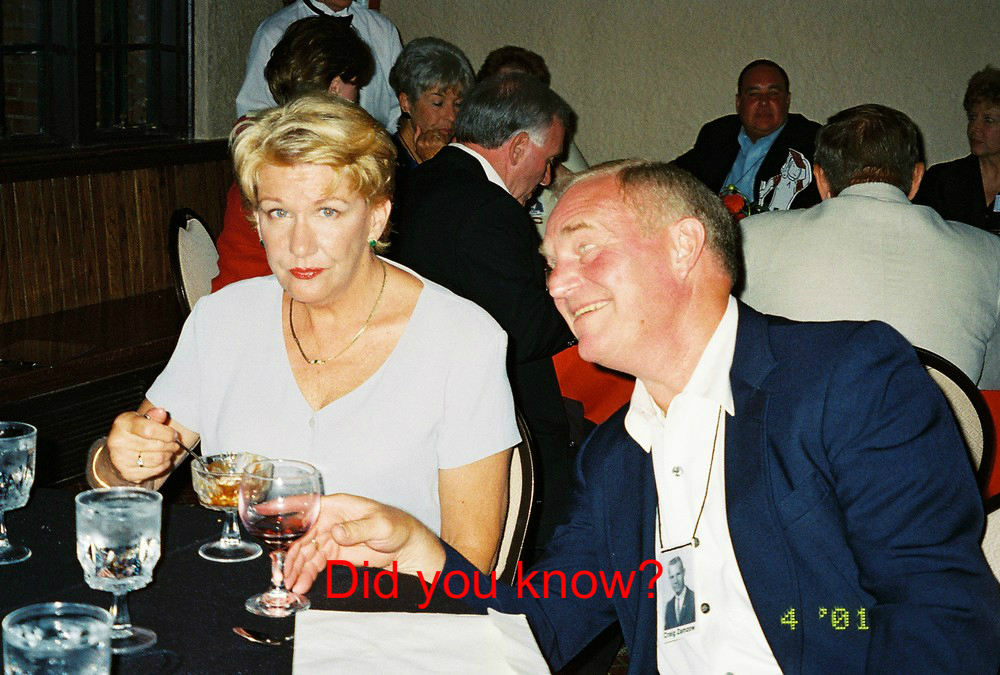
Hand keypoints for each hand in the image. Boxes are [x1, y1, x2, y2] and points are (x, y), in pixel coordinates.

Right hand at [106, 407, 183, 482]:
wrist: (117, 452)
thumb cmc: (134, 432)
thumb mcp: (141, 419)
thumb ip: (153, 416)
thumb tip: (162, 412)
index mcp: (123, 424)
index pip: (150, 430)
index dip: (167, 433)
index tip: (174, 435)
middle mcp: (118, 442)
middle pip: (157, 446)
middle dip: (171, 445)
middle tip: (175, 444)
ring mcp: (121, 459)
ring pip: (157, 459)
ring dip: (168, 455)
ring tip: (169, 451)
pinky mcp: (127, 473)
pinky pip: (154, 471)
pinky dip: (163, 465)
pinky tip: (162, 460)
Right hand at [284, 494, 444, 593]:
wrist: (406, 547)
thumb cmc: (396, 526)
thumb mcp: (380, 525)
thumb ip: (358, 529)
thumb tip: (336, 532)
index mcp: (338, 506)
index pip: (307, 504)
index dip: (285, 506)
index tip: (265, 510)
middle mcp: (329, 520)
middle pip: (301, 536)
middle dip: (290, 555)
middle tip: (283, 574)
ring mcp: (329, 538)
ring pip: (305, 553)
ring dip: (296, 569)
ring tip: (291, 586)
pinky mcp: (333, 554)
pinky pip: (314, 564)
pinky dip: (305, 574)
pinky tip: (300, 585)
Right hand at [413, 124, 450, 162]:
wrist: (435, 165)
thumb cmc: (427, 157)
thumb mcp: (418, 148)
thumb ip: (416, 136)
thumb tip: (418, 126)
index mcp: (419, 143)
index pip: (424, 132)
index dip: (428, 135)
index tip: (431, 139)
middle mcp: (425, 142)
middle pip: (431, 131)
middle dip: (434, 134)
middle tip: (436, 140)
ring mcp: (433, 142)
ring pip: (437, 132)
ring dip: (440, 136)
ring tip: (440, 143)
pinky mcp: (440, 143)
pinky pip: (443, 136)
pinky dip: (444, 139)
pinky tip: (443, 144)